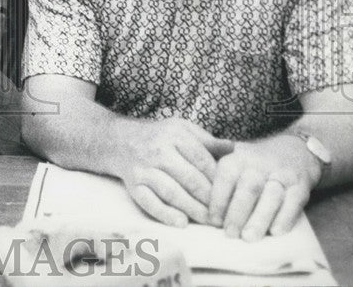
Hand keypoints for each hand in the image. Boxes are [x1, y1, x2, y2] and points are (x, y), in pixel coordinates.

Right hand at [117, 118, 233, 227]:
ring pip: (172, 192)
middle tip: (224, 215)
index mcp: (175, 135)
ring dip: (193, 209)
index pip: (203, 161)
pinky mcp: (133, 184)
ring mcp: (144, 168)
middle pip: (190, 179)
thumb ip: (207, 140)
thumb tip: (233, 148)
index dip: (219, 181)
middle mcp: (159, 151)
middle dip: (210, 199)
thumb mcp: (182, 129)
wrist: (119, 140)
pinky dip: (165, 214)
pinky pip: (149, 202)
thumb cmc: (158, 136)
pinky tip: (181, 223)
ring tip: (209, 222)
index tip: (232, 195)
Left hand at [208, 135, 320, 240]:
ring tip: (249, 237)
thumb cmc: (252, 165)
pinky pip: (294, 201)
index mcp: (237, 159)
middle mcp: (259, 165)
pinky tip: (275, 231)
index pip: (225, 178)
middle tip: (230, 233)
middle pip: (248, 188)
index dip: (218, 200)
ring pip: (271, 196)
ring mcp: (281, 175)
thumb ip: (209, 170)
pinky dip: (285, 217)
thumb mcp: (230, 158)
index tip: (212, 221)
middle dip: (238, 213)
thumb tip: (189, 190)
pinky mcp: (300, 186)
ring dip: (260, 218)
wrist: (293, 152)